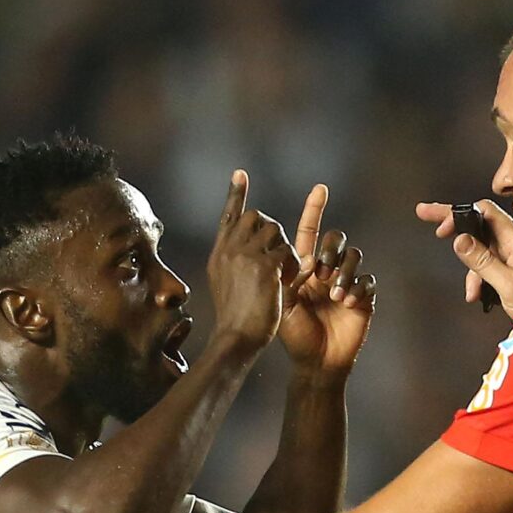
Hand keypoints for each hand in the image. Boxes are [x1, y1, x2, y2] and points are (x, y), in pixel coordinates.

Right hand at [208, 170, 299, 353]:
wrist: (237, 339)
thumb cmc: (238, 320)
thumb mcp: (228, 285)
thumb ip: (237, 263)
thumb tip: (252, 250)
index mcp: (219, 253)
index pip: (229, 216)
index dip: (236, 195)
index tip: (240, 173)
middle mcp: (228, 249)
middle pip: (257, 217)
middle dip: (274, 231)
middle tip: (280, 257)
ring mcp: (244, 255)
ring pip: (274, 230)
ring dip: (285, 249)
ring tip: (284, 274)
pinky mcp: (263, 265)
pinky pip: (287, 250)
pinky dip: (293, 264)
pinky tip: (289, 281)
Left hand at [278, 183, 377, 377]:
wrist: (316, 362)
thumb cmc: (295, 335)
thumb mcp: (283, 302)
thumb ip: (288, 276)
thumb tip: (305, 257)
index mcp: (305, 267)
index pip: (310, 232)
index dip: (314, 209)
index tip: (320, 188)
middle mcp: (327, 270)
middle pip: (336, 239)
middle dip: (331, 250)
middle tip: (320, 271)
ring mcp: (347, 283)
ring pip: (353, 256)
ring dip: (343, 271)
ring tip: (333, 294)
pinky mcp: (364, 298)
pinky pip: (367, 280)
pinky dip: (356, 287)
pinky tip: (345, 303)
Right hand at [415, 198, 512, 314]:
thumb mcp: (508, 284)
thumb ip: (483, 261)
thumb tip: (460, 239)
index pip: (484, 211)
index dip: (460, 213)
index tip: (442, 224)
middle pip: (478, 223)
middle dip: (453, 222)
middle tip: (425, 213)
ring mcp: (511, 253)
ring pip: (479, 248)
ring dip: (470, 268)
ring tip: (471, 290)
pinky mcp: (509, 266)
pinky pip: (486, 263)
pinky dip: (477, 278)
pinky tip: (477, 294)